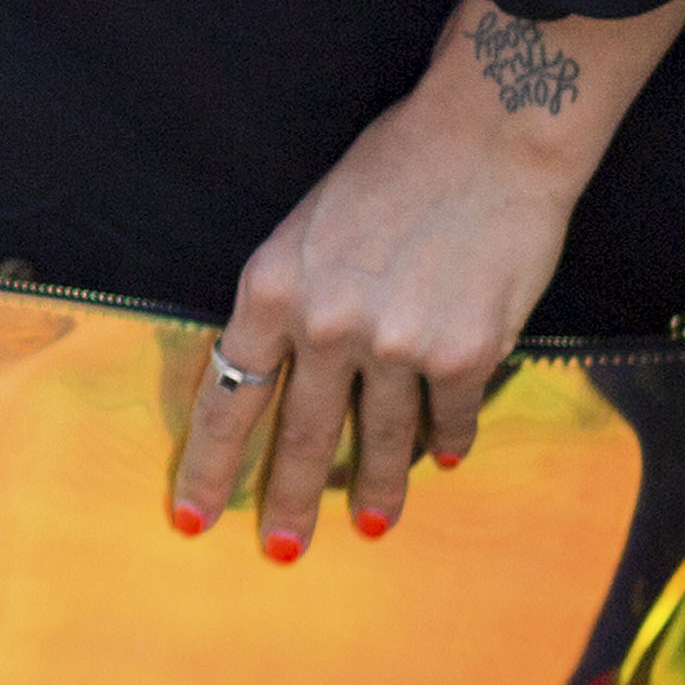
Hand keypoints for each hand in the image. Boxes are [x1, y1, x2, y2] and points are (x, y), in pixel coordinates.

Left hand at [171, 0, 684, 554]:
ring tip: (370, 528)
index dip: (209, 464)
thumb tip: (290, 377)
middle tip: (280, 552)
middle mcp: (327, 326)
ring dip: (372, 492)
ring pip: (378, 441)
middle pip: (297, 436)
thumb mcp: (310, 227)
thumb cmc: (396, 166)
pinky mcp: (463, 354)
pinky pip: (447, 419)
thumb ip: (294, 302)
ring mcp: (397, 346)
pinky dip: (446, 441)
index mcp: (272, 287)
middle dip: (285, 504)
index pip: (228, 396)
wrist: (492, 132)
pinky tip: (443, 461)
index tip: (193, 515)